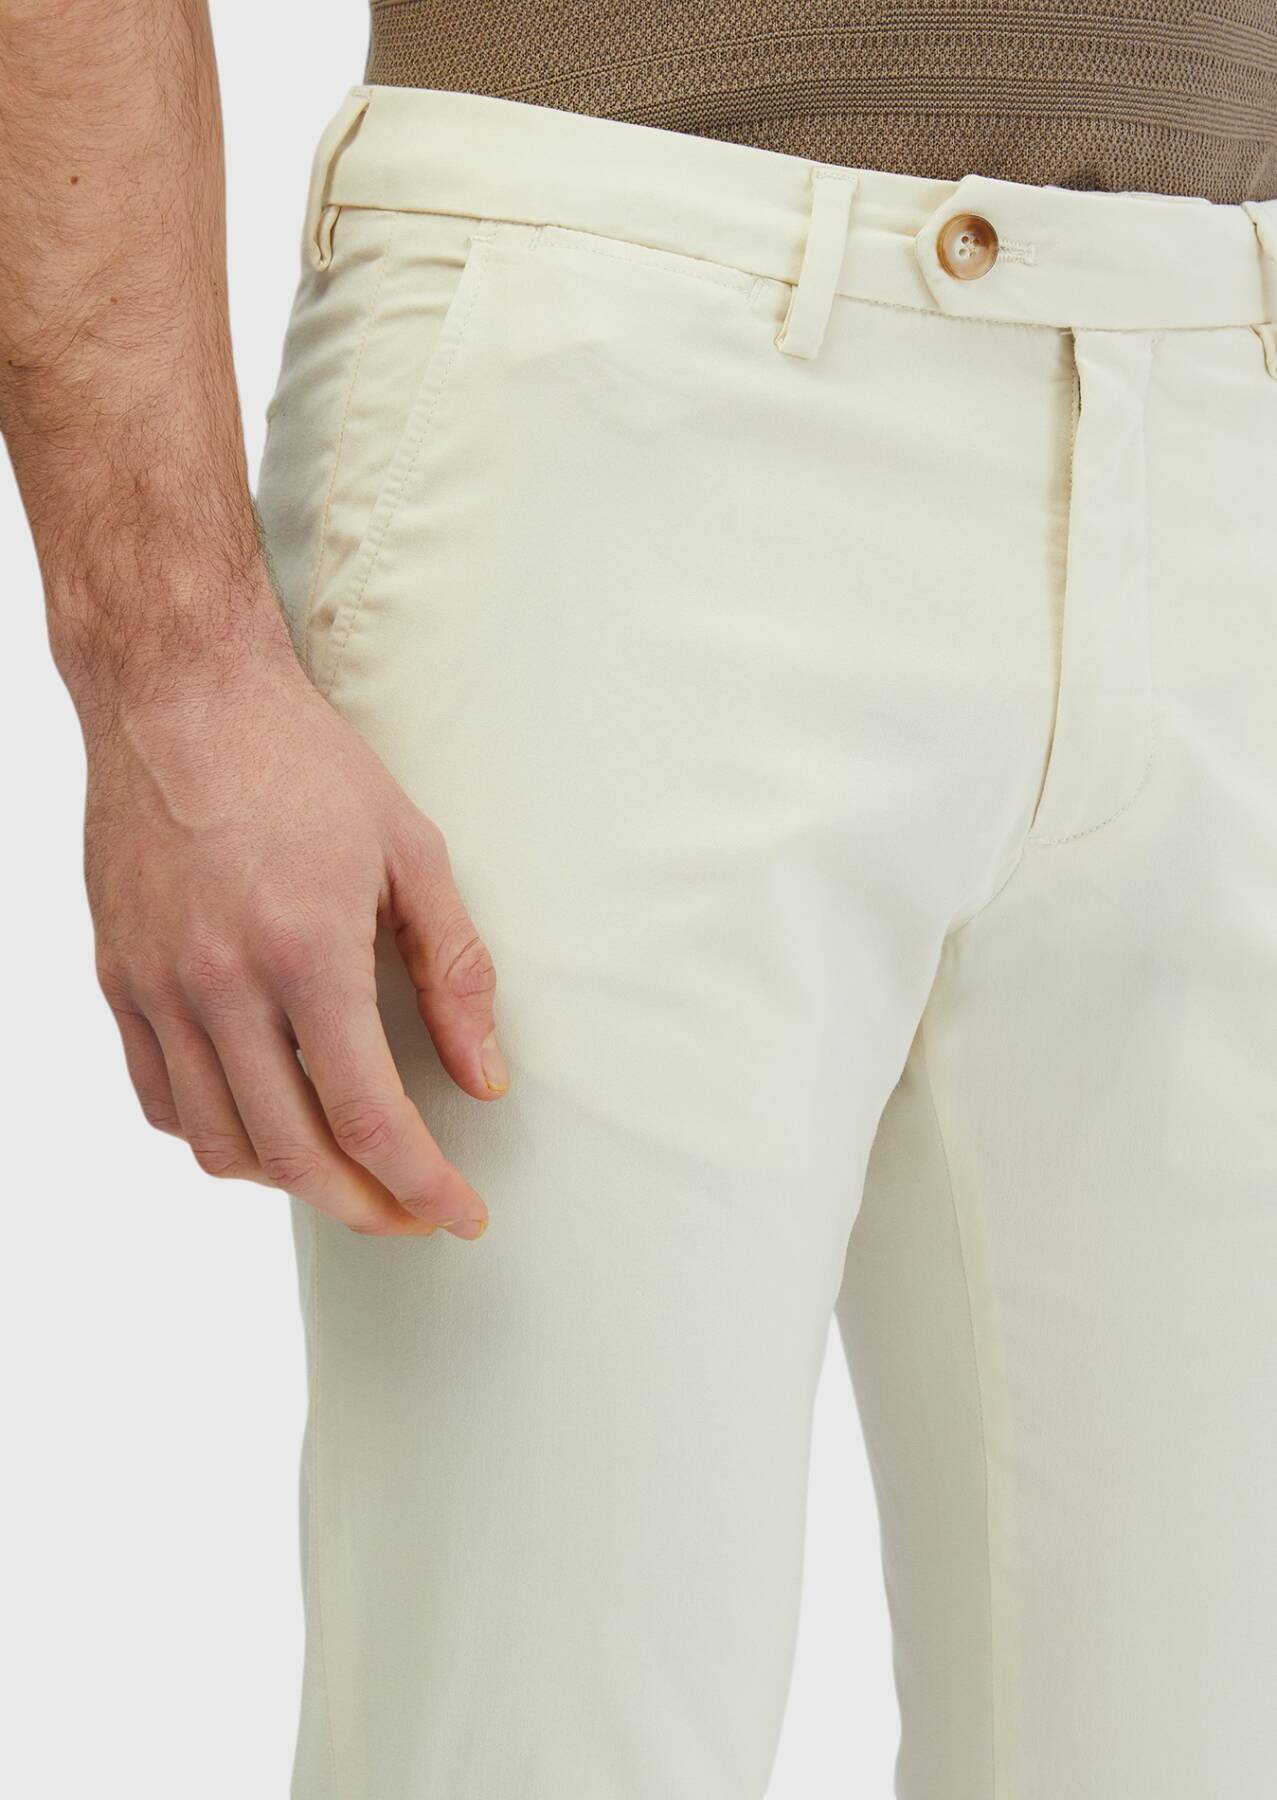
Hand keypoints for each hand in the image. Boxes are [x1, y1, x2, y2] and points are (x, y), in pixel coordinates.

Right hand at [83, 653, 505, 1238]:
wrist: (178, 696)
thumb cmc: (302, 763)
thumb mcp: (412, 852)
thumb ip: (455, 973)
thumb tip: (485, 1077)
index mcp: (305, 953)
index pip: (369, 1118)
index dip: (422, 1186)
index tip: (459, 1215)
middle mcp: (221, 986)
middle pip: (293, 1155)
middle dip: (365, 1205)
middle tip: (409, 1211)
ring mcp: (158, 989)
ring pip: (220, 1145)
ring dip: (291, 1180)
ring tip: (343, 1170)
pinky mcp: (118, 981)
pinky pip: (161, 1100)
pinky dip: (218, 1136)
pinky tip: (264, 1120)